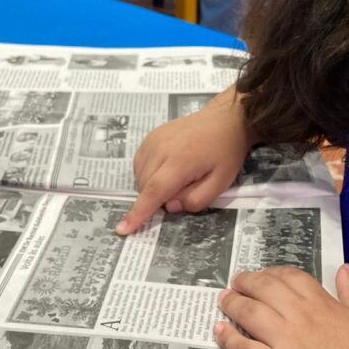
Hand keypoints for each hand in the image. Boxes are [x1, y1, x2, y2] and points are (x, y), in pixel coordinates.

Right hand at [118, 92, 251, 233]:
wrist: (224, 120)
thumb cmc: (225, 152)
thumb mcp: (221, 182)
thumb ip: (196, 200)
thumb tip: (169, 207)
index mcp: (180, 162)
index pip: (154, 192)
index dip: (138, 212)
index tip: (122, 229)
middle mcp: (160, 149)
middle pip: (145, 186)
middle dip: (157, 198)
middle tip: (185, 188)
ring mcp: (152, 140)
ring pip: (139, 176)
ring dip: (152, 186)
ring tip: (178, 177)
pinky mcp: (150, 137)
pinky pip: (140, 164)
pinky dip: (148, 173)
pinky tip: (167, 169)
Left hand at [215, 265, 348, 348]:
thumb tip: (344, 268)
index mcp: (323, 303)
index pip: (290, 277)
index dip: (272, 273)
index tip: (263, 275)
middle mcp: (301, 317)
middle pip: (264, 289)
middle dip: (245, 283)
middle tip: (235, 284)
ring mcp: (287, 343)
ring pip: (250, 314)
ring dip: (232, 304)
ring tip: (223, 301)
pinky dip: (228, 339)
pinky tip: (218, 331)